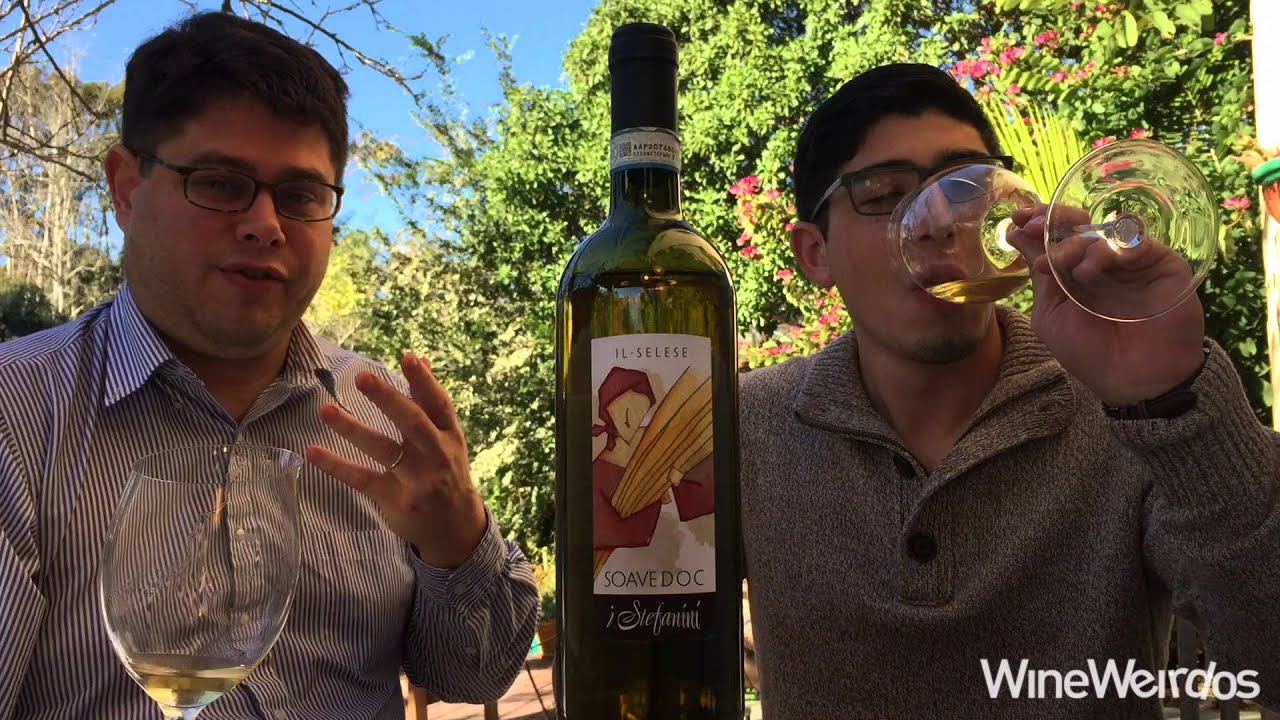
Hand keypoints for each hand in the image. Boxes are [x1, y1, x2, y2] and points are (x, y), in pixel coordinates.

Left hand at [307, 353, 486, 568]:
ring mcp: (416, 480)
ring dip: (352, 428)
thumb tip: (419, 357)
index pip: (438, 404)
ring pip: (382, 449)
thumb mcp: (447, 437)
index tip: (407, 358)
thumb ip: (429, 400)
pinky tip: (313, 451)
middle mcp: (436, 455)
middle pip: (412, 424)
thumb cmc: (447, 471)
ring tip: (325, 410)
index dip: (424, 381)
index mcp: (450, 435)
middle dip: (388, 400)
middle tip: (363, 378)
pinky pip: (362, 479)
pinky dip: (337, 466)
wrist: (456, 526)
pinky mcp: (395, 499)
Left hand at [1005, 204, 1205, 405]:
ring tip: (1058, 262)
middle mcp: (1105, 262)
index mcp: (1076, 272)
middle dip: (1054, 223)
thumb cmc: (1089, 353)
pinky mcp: (1162, 263)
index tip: (1018, 218)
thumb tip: (1016, 232)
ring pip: (1105, 230)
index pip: (1059, 235)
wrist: (1135, 381)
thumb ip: (1040, 275)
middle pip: (1082, 225)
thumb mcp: (1051, 313)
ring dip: (1076, 241)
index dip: (1040, 222)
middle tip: (1035, 229)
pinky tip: (1089, 269)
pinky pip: (1136, 241)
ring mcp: (1133, 261)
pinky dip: (1109, 249)